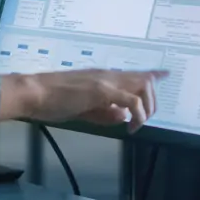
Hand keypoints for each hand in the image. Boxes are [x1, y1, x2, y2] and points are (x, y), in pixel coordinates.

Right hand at [0, 70, 166, 131]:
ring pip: (143, 86)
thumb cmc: (51, 100)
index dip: (152, 74)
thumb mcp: (82, 109)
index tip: (165, 74)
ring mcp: (105, 81)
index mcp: (102, 77)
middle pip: (145, 79)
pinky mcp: (102, 90)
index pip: (134, 72)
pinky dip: (137, 114)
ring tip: (137, 124)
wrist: (33, 93)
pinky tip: (130, 126)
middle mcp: (107, 75)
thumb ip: (103, 112)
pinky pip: (131, 100)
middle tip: (144, 120)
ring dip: (146, 107)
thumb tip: (122, 116)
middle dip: (152, 101)